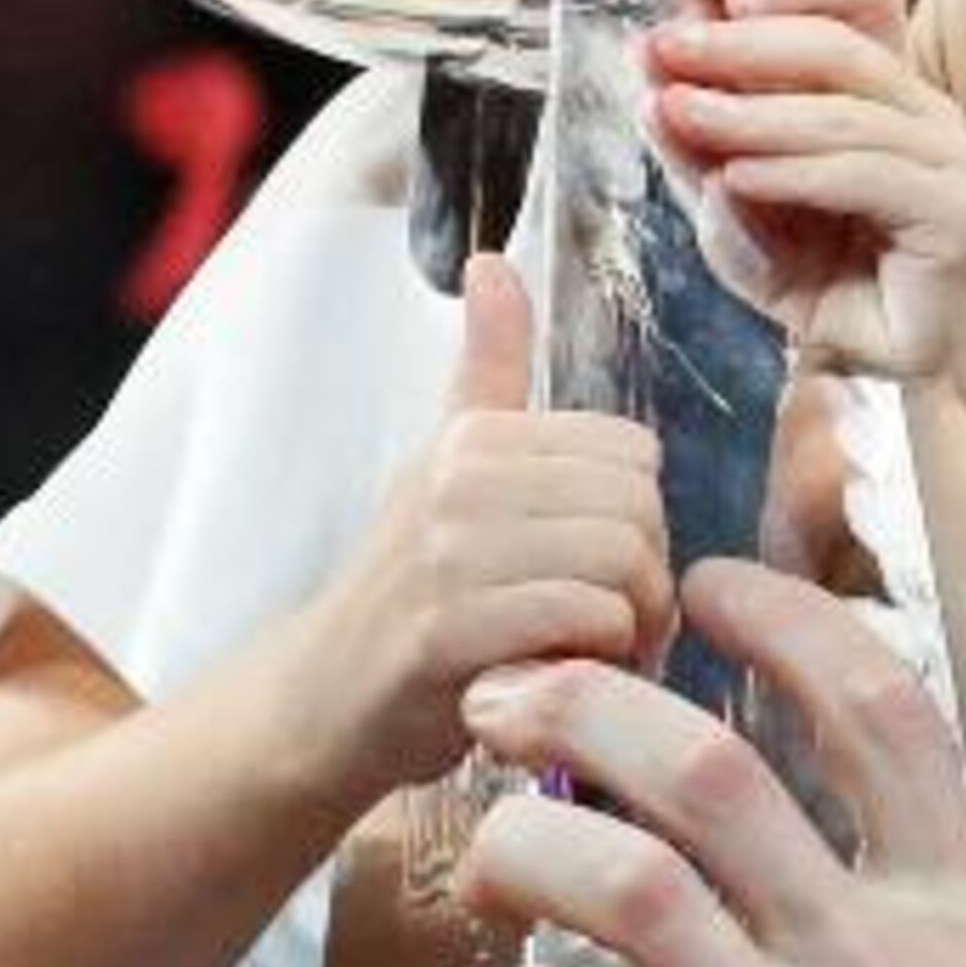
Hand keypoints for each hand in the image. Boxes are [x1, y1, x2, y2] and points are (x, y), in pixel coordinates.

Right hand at [294, 257, 673, 796]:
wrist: (319, 703)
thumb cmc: (406, 586)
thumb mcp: (445, 463)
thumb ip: (488, 368)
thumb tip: (493, 263)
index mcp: (474, 433)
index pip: (635, 452)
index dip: (637, 518)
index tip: (603, 566)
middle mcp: (458, 479)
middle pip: (639, 507)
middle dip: (646, 576)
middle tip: (612, 621)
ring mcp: (448, 553)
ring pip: (624, 561)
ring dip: (631, 624)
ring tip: (596, 651)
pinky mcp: (448, 632)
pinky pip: (588, 617)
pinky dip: (600, 657)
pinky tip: (566, 673)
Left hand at [455, 561, 965, 966]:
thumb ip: (899, 886)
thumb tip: (782, 764)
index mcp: (963, 908)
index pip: (886, 715)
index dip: (795, 626)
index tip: (711, 581)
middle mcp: (885, 955)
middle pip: (717, 777)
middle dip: (596, 706)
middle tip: (512, 686)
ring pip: (635, 885)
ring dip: (534, 835)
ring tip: (489, 829)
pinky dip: (542, 956)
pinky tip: (513, 941)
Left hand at [631, 0, 965, 378]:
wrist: (860, 367)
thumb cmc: (806, 274)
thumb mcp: (726, 193)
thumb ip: (695, 138)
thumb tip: (649, 73)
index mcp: (882, 82)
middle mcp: (927, 109)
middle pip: (841, 43)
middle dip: (743, 42)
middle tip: (666, 44)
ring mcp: (953, 162)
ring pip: (846, 111)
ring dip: (753, 111)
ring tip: (682, 111)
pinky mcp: (960, 220)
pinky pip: (868, 176)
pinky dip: (795, 172)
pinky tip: (736, 176)